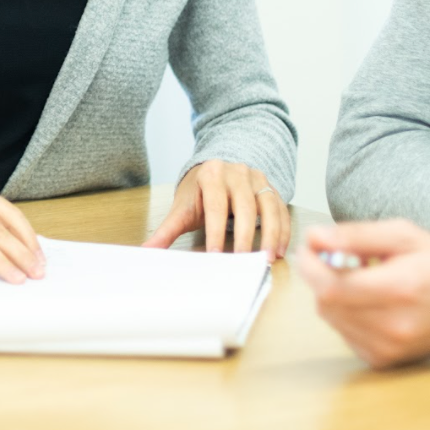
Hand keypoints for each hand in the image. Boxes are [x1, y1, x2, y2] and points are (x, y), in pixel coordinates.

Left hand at [142, 160, 289, 256]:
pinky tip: (280, 250)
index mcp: (212, 174)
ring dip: (271, 234)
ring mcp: (258, 178)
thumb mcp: (182, 208)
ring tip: (268, 258)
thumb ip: (167, 230)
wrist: (215, 169)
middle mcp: (237, 172)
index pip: (216, 205)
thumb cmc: (198, 192)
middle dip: (246, 236)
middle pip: (245, 206)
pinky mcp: (272, 187)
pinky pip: (281, 209)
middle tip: (244, 260)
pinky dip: (283, 230)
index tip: (215, 254)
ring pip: (269, 206)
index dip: (216, 231)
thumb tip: (146, 251)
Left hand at [296, 219, 429, 368]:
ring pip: (332, 318)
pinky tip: (369, 300)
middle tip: (336, 256)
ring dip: (333, 293)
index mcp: (400, 289)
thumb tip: (314, 237)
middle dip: (320, 275)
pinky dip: (346, 312)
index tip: (309, 246)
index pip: (332, 287)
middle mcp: (394, 326)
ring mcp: (389, 349)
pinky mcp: (383, 360)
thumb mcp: (404, 235)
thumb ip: (356, 235)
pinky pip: (344, 332)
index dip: (310, 265)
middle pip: (327, 303)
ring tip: (361, 278)